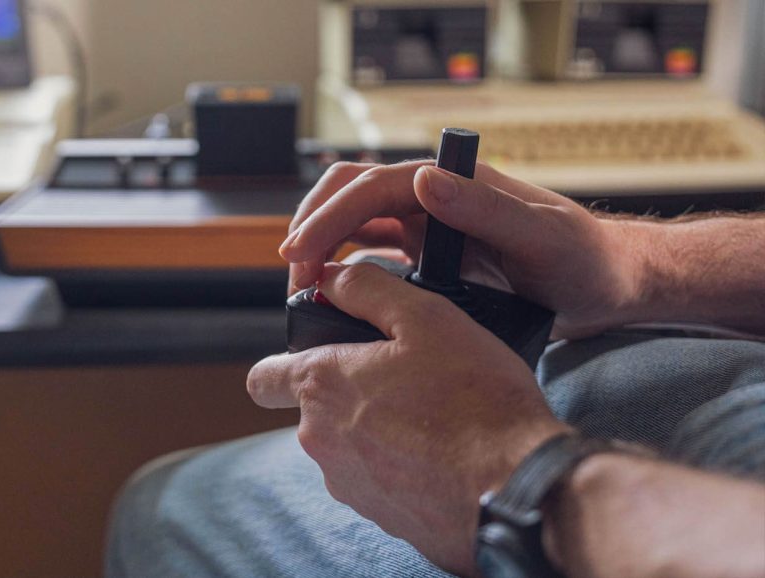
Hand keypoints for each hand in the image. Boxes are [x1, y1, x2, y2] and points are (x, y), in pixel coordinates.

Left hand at [248, 262, 569, 575]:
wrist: (516, 485)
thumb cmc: (474, 397)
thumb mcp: (426, 317)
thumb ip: (367, 290)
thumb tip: (331, 278)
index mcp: (322, 386)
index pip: (263, 378)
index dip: (280, 367)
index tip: (315, 358)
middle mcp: (321, 440)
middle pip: (316, 410)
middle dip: (351, 393)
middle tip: (407, 379)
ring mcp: (347, 484)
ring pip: (349, 445)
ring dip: (378, 430)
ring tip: (434, 417)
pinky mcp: (379, 515)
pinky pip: (378, 480)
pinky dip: (401, 465)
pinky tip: (443, 453)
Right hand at [280, 161, 641, 338]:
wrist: (608, 287)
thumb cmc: (585, 260)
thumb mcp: (542, 236)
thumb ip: (485, 209)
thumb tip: (423, 182)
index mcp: (454, 184)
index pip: (372, 188)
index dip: (328, 217)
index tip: (301, 254)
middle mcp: (435, 199)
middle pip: (350, 194)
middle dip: (312, 224)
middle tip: (293, 272)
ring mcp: (430, 226)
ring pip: (355, 222)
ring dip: (322, 245)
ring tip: (302, 286)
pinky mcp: (431, 256)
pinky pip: (373, 252)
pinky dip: (344, 267)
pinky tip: (332, 294)